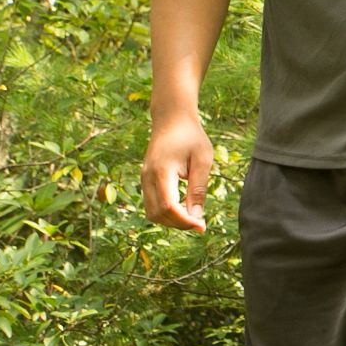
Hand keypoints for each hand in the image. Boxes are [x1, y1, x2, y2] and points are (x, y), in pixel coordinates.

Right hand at [141, 113, 212, 232]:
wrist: (171, 119)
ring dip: (171, 221)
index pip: (169, 206)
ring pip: (152, 213)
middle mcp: (147, 177)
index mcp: (161, 171)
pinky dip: (165, 213)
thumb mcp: (202, 160)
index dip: (184, 221)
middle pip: (158, 214)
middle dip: (179, 224)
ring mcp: (143, 179)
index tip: (202, 226)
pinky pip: (151, 205)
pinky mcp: (145, 180)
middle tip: (199, 223)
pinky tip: (182, 209)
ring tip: (191, 216)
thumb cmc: (191, 137)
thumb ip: (198, 189)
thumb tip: (196, 217)